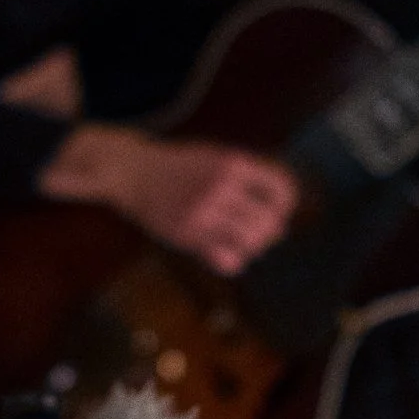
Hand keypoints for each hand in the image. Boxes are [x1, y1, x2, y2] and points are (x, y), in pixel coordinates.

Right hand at [39, 125, 298, 275]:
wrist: (133, 171)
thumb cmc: (181, 167)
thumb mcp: (216, 158)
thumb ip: (250, 179)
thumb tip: (283, 218)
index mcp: (232, 163)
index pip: (282, 188)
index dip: (286, 203)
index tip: (276, 209)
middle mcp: (220, 187)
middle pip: (270, 222)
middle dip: (270, 230)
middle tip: (257, 230)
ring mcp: (202, 212)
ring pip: (251, 243)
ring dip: (252, 246)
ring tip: (240, 240)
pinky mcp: (186, 235)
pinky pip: (227, 260)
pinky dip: (233, 261)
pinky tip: (224, 252)